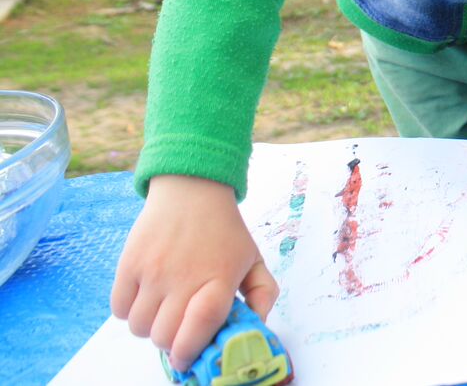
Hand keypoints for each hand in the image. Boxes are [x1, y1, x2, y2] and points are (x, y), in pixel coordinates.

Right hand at [110, 175, 277, 372]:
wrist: (192, 190)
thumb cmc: (225, 231)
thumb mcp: (254, 259)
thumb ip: (263, 295)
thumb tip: (257, 328)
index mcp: (219, 278)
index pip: (199, 326)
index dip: (190, 351)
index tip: (188, 360)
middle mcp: (184, 277)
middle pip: (164, 337)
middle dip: (172, 341)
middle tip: (179, 328)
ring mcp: (153, 271)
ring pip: (139, 328)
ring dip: (150, 327)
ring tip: (164, 308)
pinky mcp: (128, 265)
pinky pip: (118, 310)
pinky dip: (129, 311)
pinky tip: (146, 296)